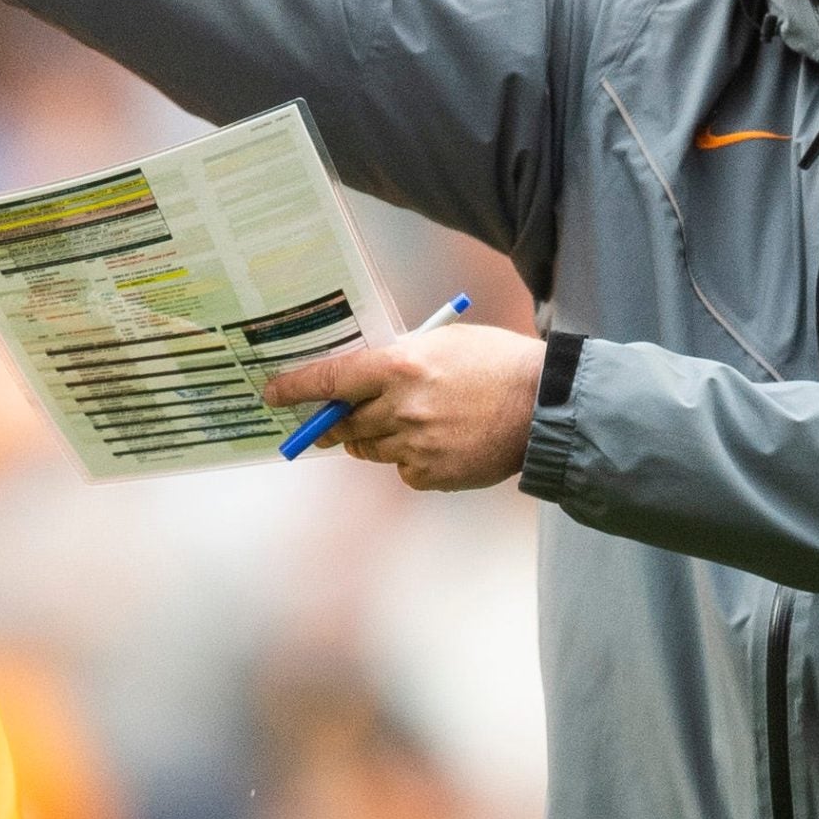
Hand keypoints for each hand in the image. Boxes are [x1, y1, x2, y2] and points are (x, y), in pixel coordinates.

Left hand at [263, 325, 545, 491]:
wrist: (545, 406)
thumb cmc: (496, 364)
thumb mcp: (443, 344)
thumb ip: (398, 361)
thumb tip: (360, 380)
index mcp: (400, 366)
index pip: (330, 379)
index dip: (295, 388)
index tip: (273, 394)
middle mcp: (401, 408)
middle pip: (342, 422)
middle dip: (332, 422)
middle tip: (330, 421)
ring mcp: (415, 445)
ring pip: (369, 448)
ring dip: (375, 438)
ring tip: (410, 422)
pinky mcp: (431, 474)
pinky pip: (400, 469)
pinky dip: (408, 459)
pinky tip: (439, 442)